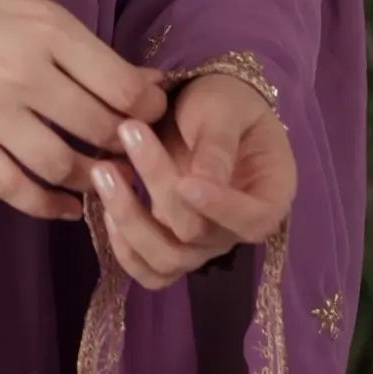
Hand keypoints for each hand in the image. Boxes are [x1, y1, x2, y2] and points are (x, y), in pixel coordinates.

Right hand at [0, 0, 167, 222]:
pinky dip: (45, 204)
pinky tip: (64, 206)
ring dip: (92, 179)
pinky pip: (11, 185)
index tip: (151, 113)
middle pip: (100, 129)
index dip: (150, 108)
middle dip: (126, 146)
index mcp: (49, 30)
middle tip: (133, 151)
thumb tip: (148, 83)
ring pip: (62, 165)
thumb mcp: (33, 6)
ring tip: (102, 177)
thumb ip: (87, 48)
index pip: (124, 87)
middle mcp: (25, 72)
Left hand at [89, 71, 296, 289]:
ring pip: (168, 259)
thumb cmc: (223, 102)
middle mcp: (236, 228)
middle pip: (199, 234)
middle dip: (158, 185)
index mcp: (269, 194)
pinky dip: (124, 250)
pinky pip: (150, 270)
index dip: (221, 209)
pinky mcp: (170, 244)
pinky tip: (103, 207)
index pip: (254, 221)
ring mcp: (202, 242)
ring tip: (103, 170)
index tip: (186, 182)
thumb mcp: (225, 109)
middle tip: (128, 130)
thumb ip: (217, 144)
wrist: (200, 106)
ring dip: (130, 220)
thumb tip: (203, 184)